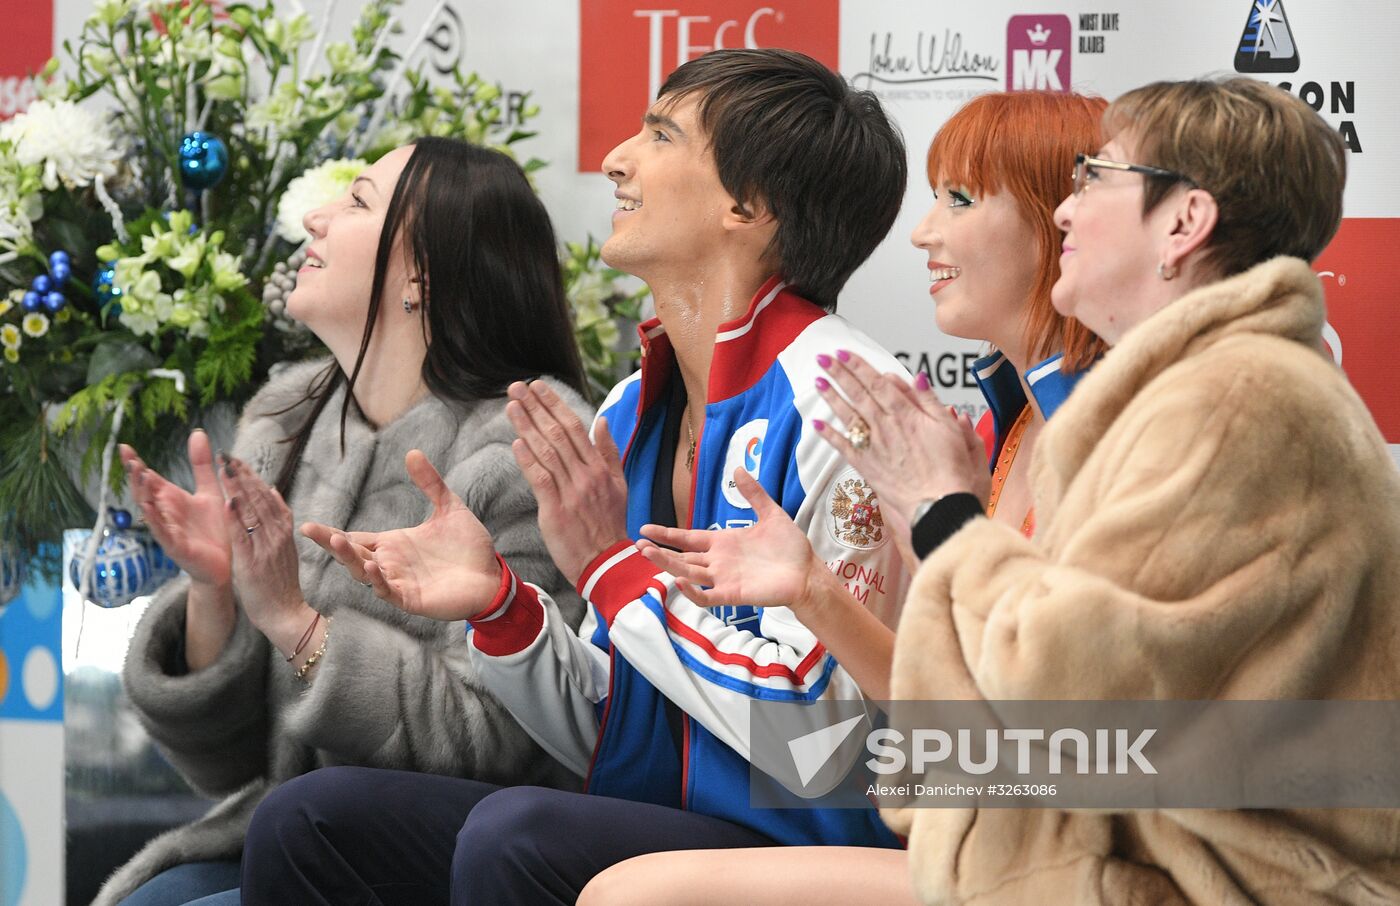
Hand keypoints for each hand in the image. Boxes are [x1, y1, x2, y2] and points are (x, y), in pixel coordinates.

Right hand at [121, 431, 230, 588]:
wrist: (228, 562)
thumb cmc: (216, 528)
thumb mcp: (210, 490)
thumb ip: (201, 464)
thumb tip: (198, 433)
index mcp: (171, 499)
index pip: (149, 478)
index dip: (135, 463)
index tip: (124, 446)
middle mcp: (165, 513)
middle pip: (144, 492)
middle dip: (136, 477)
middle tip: (131, 460)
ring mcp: (168, 530)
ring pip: (149, 511)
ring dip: (143, 495)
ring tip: (139, 477)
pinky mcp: (177, 547)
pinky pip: (163, 533)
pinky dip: (155, 521)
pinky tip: (148, 510)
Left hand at [220, 456, 311, 641]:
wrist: (285, 613)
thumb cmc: (281, 583)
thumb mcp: (285, 547)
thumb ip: (279, 520)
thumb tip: (274, 491)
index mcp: (284, 531)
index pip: (267, 496)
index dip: (251, 477)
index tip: (237, 460)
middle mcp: (277, 536)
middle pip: (259, 499)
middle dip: (242, 476)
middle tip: (227, 456)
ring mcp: (266, 549)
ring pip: (251, 513)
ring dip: (237, 490)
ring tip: (224, 470)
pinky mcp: (252, 563)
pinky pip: (243, 537)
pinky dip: (235, 519)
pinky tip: (227, 502)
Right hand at [300, 450, 501, 621]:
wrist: (493, 577)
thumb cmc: (470, 547)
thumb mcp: (449, 508)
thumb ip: (431, 483)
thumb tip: (412, 452)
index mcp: (394, 544)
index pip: (355, 538)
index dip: (331, 533)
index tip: (307, 526)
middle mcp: (391, 563)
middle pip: (352, 554)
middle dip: (332, 543)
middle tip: (310, 530)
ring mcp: (399, 583)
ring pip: (364, 573)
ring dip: (350, 559)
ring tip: (338, 541)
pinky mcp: (412, 599)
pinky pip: (388, 592)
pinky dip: (379, 580)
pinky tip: (372, 566)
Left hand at [506, 380, 627, 585]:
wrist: (608, 563)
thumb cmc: (610, 525)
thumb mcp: (619, 485)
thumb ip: (608, 452)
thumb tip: (600, 421)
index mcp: (599, 468)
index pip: (575, 427)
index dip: (554, 405)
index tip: (538, 386)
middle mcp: (586, 476)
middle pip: (557, 434)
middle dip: (535, 408)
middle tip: (517, 387)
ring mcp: (571, 493)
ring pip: (547, 452)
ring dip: (526, 427)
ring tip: (511, 406)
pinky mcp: (556, 511)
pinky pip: (541, 480)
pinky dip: (528, 460)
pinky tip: (516, 443)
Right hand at [637, 469, 827, 611]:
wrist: (807, 572)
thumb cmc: (790, 547)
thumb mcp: (770, 513)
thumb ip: (753, 494)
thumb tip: (738, 469)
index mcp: (722, 542)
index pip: (688, 538)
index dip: (667, 534)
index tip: (646, 528)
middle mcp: (718, 561)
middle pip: (682, 556)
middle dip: (660, 551)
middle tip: (638, 544)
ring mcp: (724, 579)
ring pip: (688, 573)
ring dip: (668, 565)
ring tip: (647, 554)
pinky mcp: (733, 594)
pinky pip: (708, 596)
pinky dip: (693, 592)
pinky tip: (679, 581)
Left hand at [814, 350, 989, 549]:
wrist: (938, 504)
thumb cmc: (949, 469)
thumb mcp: (948, 427)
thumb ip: (929, 400)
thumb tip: (917, 377)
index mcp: (905, 414)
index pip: (877, 382)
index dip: (859, 366)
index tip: (844, 353)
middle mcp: (885, 427)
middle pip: (858, 394)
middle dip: (839, 374)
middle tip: (823, 358)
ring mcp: (873, 446)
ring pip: (848, 415)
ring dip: (831, 396)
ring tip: (817, 380)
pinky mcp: (866, 466)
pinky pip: (843, 446)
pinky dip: (828, 434)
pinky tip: (816, 423)